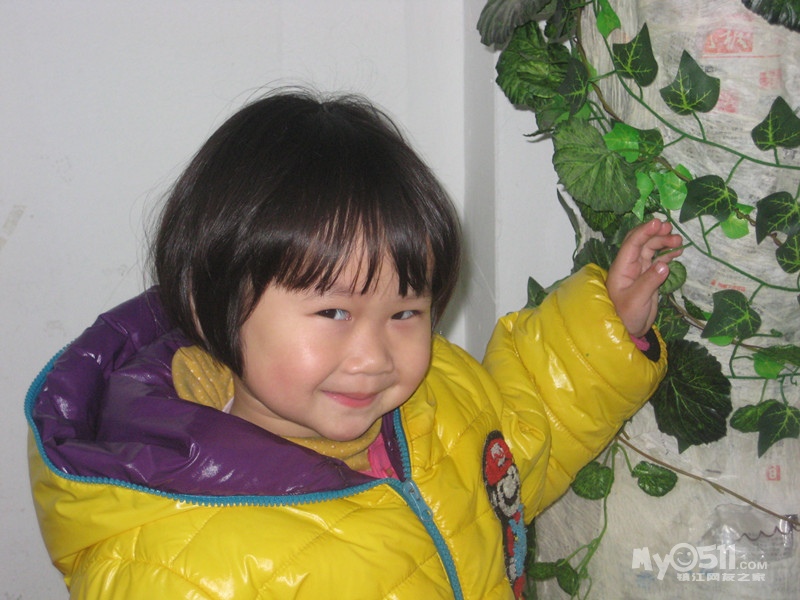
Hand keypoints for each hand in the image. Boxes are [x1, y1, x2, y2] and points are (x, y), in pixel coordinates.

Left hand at [606, 219, 682, 337]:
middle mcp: (630, 266)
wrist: (628, 330)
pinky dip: (667, 254)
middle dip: (656, 233)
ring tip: (679, 241)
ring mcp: (639, 270)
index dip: (644, 231)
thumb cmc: (626, 315)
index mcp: (622, 267)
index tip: (658, 222)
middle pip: (642, 242)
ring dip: (663, 242)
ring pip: (651, 249)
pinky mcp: (648, 277)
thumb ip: (649, 281)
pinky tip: (677, 251)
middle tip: (672, 229)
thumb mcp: (637, 299)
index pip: (632, 243)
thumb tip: (664, 264)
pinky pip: (658, 260)